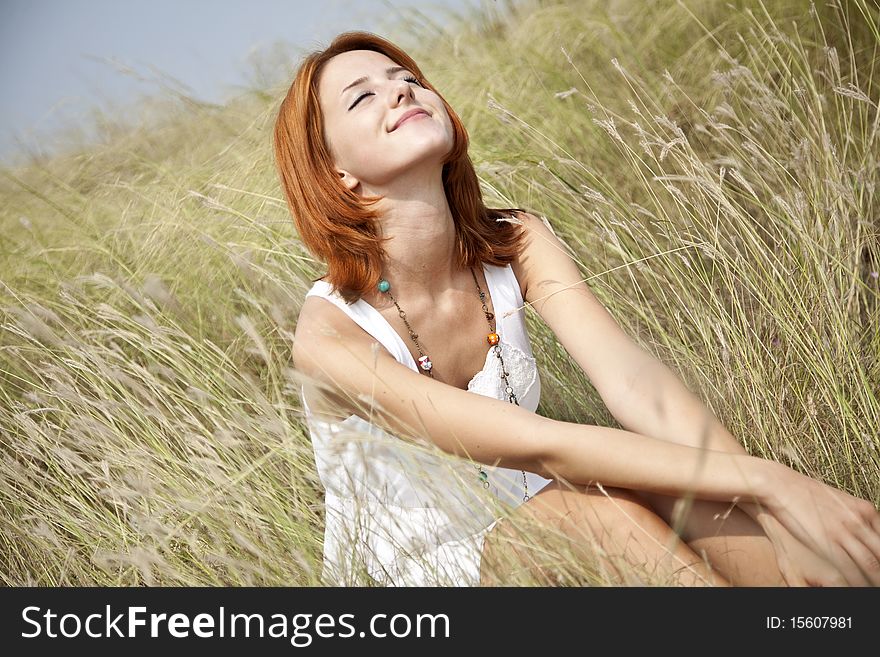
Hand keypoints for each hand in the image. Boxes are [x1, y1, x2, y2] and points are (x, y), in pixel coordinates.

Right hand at [761, 462, 879, 585]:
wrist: (780, 486)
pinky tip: (856, 587)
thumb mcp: (838, 500)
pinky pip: (850, 569)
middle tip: (878, 580)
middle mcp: (859, 521)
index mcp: (865, 509)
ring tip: (872, 587)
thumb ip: (854, 515)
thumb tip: (863, 529)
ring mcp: (845, 532)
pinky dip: (857, 582)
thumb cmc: (805, 494)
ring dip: (875, 580)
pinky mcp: (828, 543)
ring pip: (872, 565)